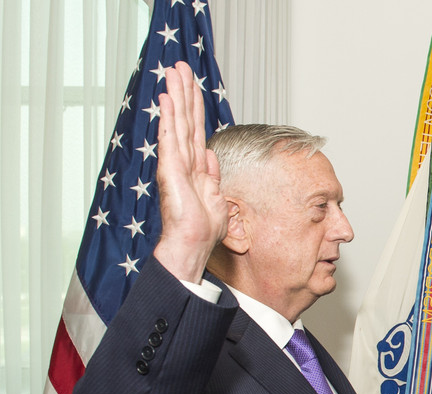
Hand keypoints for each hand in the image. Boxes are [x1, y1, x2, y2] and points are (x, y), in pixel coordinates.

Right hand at [153, 61, 227, 282]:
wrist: (193, 244)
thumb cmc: (203, 228)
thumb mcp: (217, 197)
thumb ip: (213, 175)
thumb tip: (211, 156)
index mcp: (196, 166)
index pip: (196, 128)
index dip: (194, 106)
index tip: (192, 84)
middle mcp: (184, 160)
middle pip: (186, 118)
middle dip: (184, 91)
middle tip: (180, 65)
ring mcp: (176, 163)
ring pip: (178, 121)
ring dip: (177, 95)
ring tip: (174, 70)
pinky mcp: (171, 169)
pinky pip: (171, 138)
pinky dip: (169, 117)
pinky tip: (167, 99)